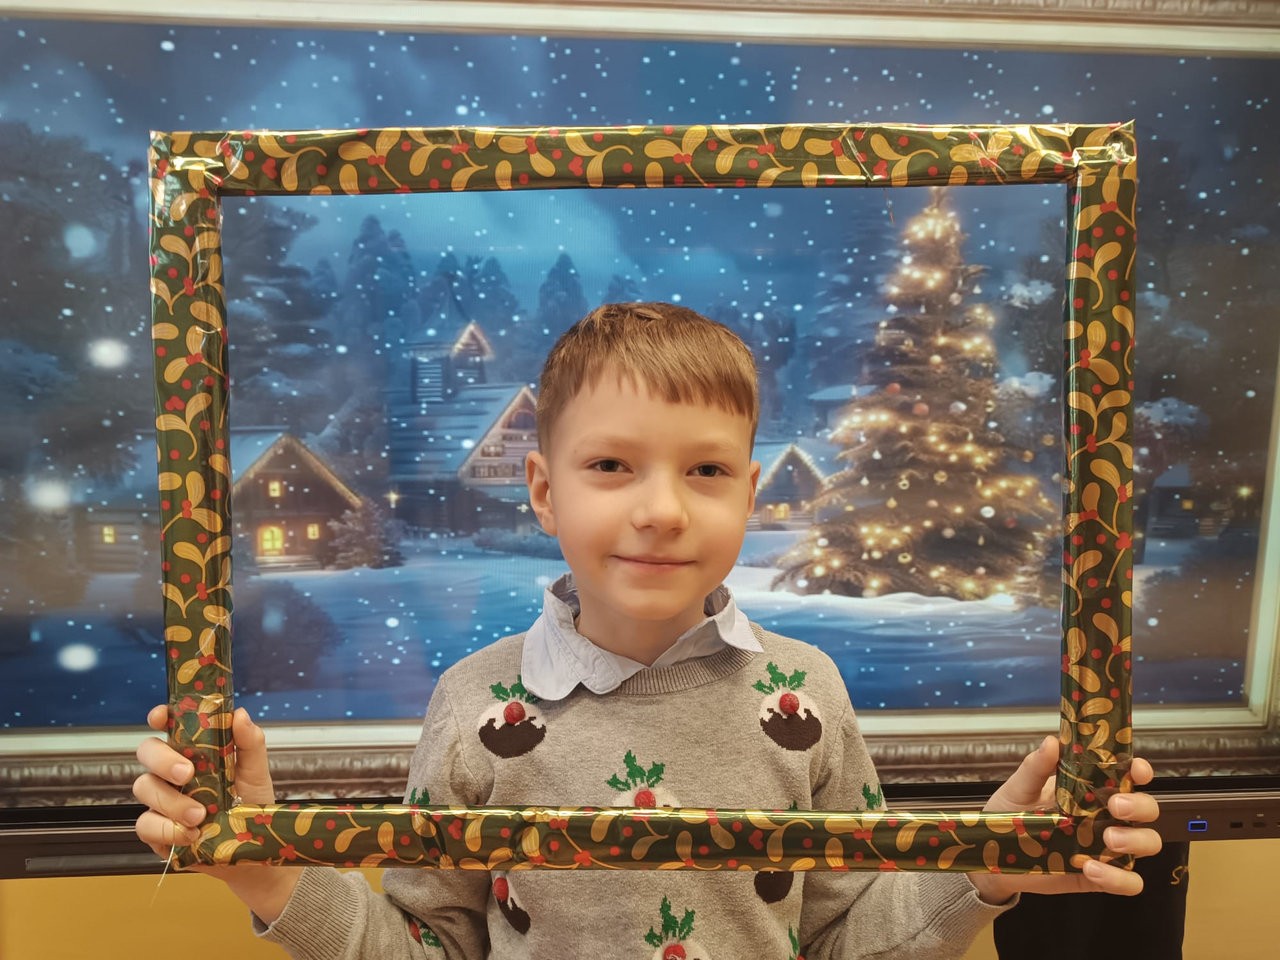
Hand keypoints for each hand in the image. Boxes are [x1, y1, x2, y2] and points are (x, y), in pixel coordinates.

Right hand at [134, 704, 297, 922]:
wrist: (252, 849)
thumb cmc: (251, 804)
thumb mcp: (256, 772)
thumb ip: (249, 743)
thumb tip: (239, 714)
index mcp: (194, 751)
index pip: (168, 726)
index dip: (160, 717)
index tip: (161, 716)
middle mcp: (172, 773)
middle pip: (147, 752)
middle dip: (162, 760)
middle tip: (187, 773)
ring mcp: (161, 801)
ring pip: (144, 788)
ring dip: (171, 801)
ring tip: (201, 814)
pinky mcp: (157, 831)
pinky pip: (145, 825)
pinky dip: (166, 829)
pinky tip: (190, 834)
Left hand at [967, 735, 1161, 904]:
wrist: (993, 854)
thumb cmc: (1010, 814)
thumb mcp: (1019, 788)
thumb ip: (1036, 767)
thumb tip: (1052, 742)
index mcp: (1091, 789)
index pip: (1128, 776)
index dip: (1140, 771)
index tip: (1136, 769)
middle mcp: (1105, 816)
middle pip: (1147, 809)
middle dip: (1140, 806)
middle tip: (1115, 806)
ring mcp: (1105, 847)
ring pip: (1147, 843)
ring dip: (1136, 841)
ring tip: (1108, 840)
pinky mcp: (1098, 877)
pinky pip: (1127, 881)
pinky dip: (1118, 878)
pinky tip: (1091, 869)